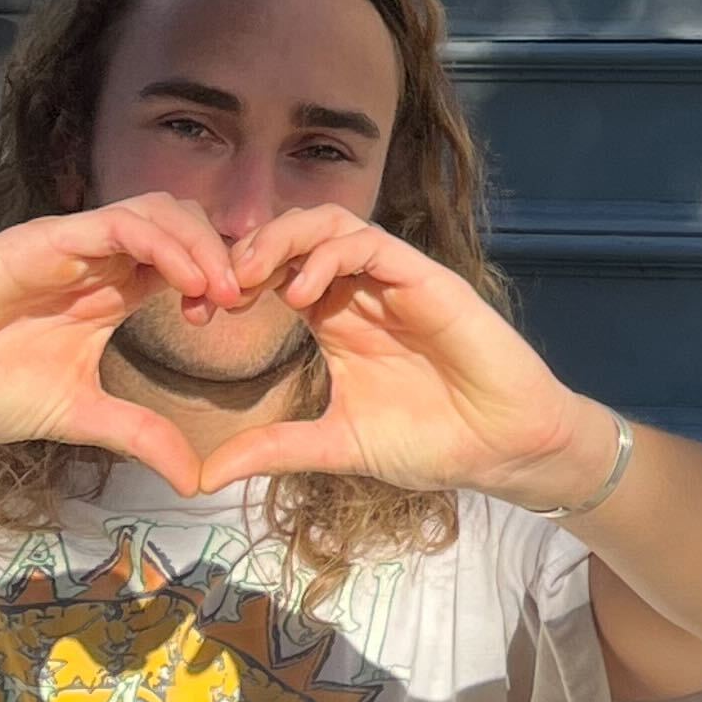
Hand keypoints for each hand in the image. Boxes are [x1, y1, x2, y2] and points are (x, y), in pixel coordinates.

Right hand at [0, 201, 240, 496]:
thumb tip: (195, 479)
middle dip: (225, 255)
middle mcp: (97, 260)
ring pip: (157, 214)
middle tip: (250, 300)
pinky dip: (160, 243)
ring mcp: (72, 245)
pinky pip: (114, 224)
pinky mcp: (43, 240)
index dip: (225, 280)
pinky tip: (184, 279)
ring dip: (201, 245)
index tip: (251, 319)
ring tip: (224, 291)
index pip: (186, 264)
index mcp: (110, 292)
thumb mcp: (78, 415)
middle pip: (184, 227)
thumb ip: (138, 434)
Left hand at [193, 210, 613, 506]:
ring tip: (251, 277)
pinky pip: (373, 244)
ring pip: (333, 224)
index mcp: (339, 320)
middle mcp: (363, 290)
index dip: (237, 279)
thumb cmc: (431, 442)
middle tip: (216, 286)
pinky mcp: (427, 279)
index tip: (201, 314)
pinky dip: (330, 256)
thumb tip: (202, 477)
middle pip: (299, 234)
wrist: (500, 448)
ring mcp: (395, 280)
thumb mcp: (336, 445)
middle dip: (252, 248)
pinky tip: (302, 294)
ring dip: (285, 239)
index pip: (280, 270)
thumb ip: (276, 449)